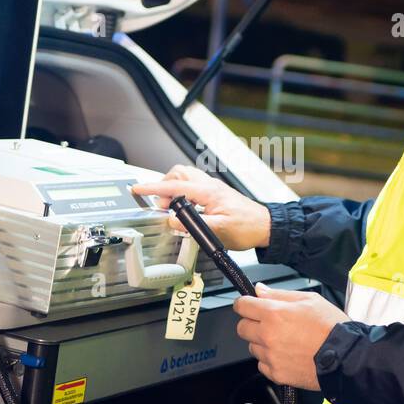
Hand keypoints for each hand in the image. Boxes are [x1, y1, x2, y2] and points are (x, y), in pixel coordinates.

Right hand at [130, 164, 271, 251]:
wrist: (266, 226)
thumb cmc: (247, 227)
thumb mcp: (219, 230)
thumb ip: (194, 225)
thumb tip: (173, 220)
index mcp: (208, 191)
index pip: (174, 185)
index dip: (153, 188)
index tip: (137, 189)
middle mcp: (209, 186)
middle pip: (177, 174)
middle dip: (162, 185)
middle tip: (158, 204)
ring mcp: (212, 188)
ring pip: (185, 177)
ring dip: (172, 188)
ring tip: (169, 207)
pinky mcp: (215, 194)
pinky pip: (192, 186)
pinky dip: (182, 193)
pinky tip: (185, 209)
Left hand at [233, 284, 348, 390]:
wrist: (346, 356)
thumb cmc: (332, 327)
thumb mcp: (309, 299)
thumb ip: (280, 294)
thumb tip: (260, 290)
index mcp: (274, 313)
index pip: (242, 305)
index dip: (245, 303)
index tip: (249, 305)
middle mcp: (268, 336)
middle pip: (242, 328)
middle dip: (252, 323)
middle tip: (270, 323)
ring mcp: (271, 357)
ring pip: (253, 347)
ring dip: (262, 343)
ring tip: (285, 341)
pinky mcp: (276, 374)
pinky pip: (262, 365)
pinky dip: (271, 360)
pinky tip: (288, 355)